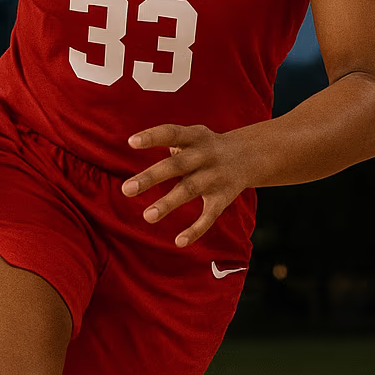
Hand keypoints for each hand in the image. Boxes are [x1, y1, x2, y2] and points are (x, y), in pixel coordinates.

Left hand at [121, 124, 251, 247]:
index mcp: (195, 136)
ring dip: (168, 203)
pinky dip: (196, 229)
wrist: (247, 155)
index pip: (171, 133)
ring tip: (148, 216)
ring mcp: (215, 177)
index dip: (152, 137)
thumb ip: (168, 144)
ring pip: (190, 190)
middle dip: (152, 177)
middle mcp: (205, 155)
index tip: (130, 142)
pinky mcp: (223, 198)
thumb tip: (139, 162)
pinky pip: (209, 215)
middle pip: (176, 165)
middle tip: (126, 189)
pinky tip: (179, 241)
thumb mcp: (192, 136)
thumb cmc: (205, 147)